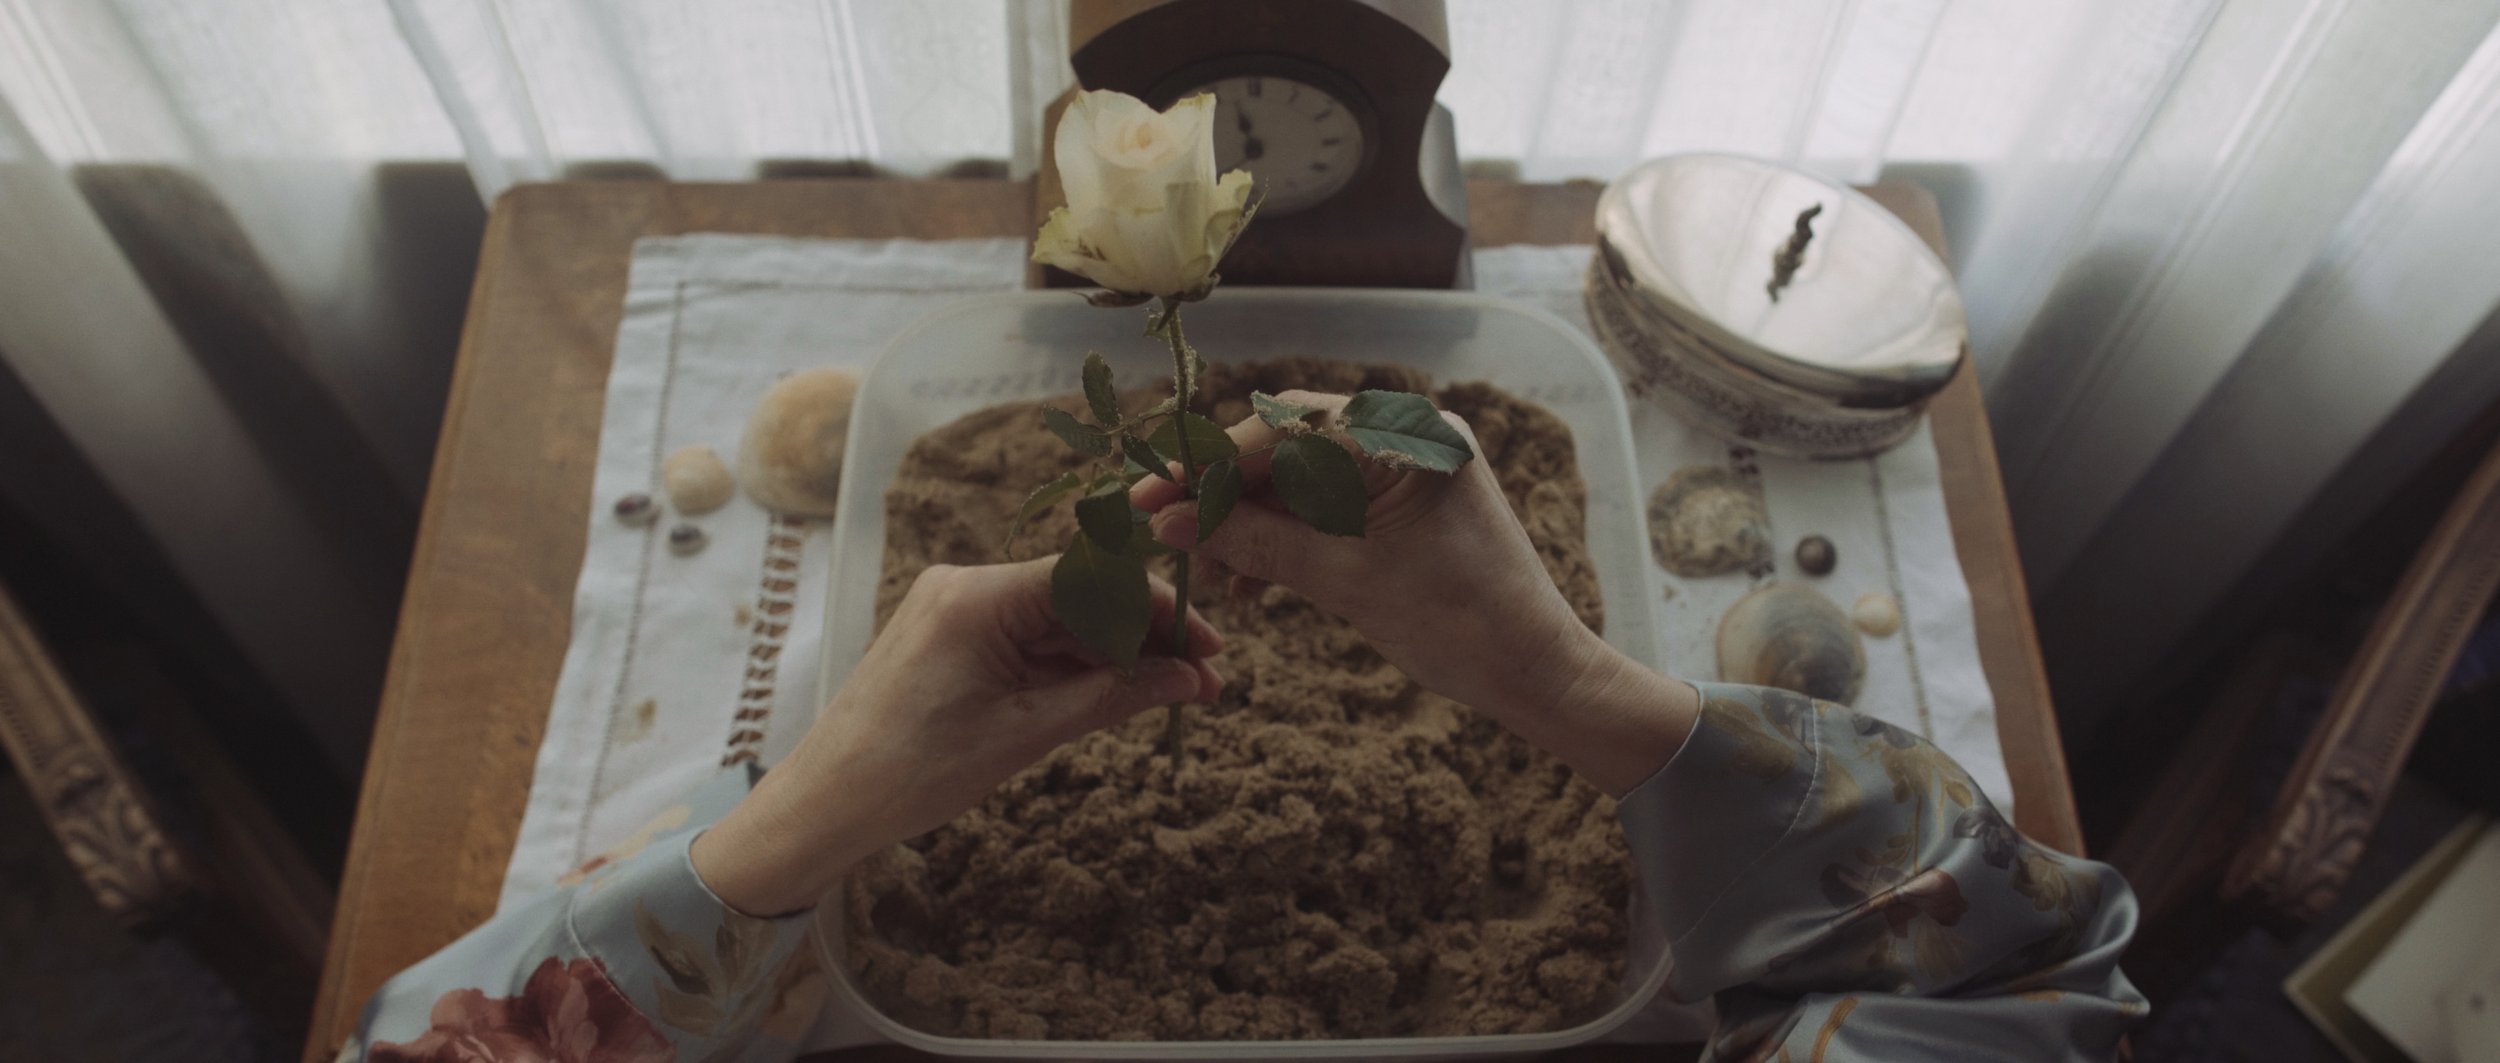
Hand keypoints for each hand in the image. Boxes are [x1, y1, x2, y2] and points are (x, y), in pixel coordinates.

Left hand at [691, 558, 1222, 915]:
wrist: (825, 804)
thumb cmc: (914, 771)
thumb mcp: (1027, 733)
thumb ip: (1112, 694)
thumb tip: (1189, 678)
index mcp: (978, 595)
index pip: (1093, 578)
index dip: (1160, 610)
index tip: (1211, 647)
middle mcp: (965, 585)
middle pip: (1080, 597)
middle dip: (1145, 638)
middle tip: (1206, 682)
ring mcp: (955, 610)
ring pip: (1057, 622)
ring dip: (1112, 656)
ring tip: (1174, 694)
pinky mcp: (950, 639)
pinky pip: (1027, 641)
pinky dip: (1070, 668)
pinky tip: (1116, 692)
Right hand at [1129, 390, 1696, 794]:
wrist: (1535, 671)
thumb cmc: (1459, 626)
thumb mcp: (1346, 582)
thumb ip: (1256, 541)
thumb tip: (1170, 520)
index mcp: (1407, 436)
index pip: (1283, 428)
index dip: (1212, 466)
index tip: (1153, 498)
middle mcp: (1407, 432)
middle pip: (1286, 442)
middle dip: (1224, 492)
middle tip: (1165, 532)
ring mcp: (1406, 462)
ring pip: (1299, 475)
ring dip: (1250, 520)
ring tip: (1214, 576)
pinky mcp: (1401, 498)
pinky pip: (1325, 500)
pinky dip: (1285, 534)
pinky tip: (1251, 580)